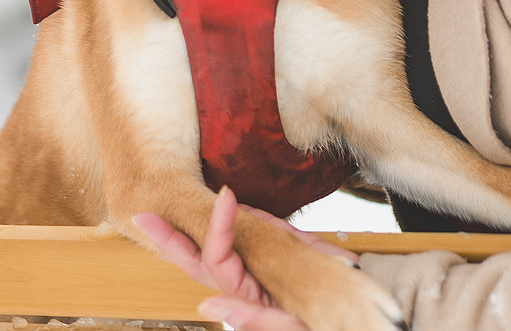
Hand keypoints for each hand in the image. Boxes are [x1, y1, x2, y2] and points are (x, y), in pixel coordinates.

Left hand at [132, 186, 358, 329]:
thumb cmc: (331, 327)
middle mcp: (247, 285)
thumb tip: (206, 306)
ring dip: (216, 222)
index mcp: (246, 299)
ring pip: (228, 244)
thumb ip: (252, 318)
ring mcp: (261, 271)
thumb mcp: (291, 327)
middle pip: (201, 257)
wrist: (369, 322)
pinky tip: (238, 209)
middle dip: (171, 238)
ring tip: (205, 200)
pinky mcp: (279, 258)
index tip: (224, 193)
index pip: (216, 259)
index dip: (215, 227)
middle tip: (142, 215)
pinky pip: (261, 240)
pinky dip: (250, 226)